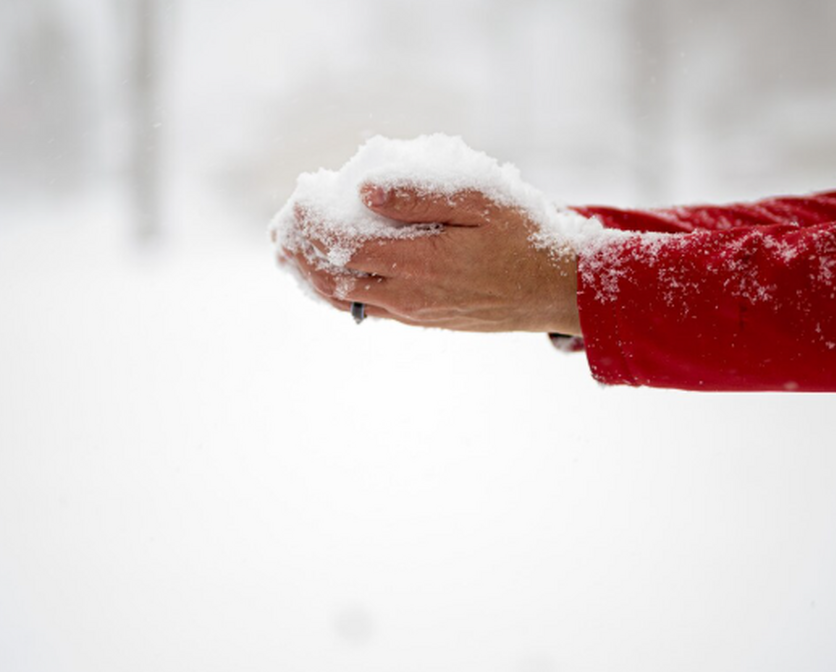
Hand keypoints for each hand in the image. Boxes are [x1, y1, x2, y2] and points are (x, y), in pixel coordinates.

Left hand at [277, 184, 581, 334]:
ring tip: (288, 255)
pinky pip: (366, 310)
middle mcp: (407, 293)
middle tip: (278, 230)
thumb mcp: (480, 199)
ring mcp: (413, 311)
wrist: (558, 290)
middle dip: (300, 252)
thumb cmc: (525, 235)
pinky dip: (337, 293)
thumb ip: (420, 193)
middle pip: (333, 275)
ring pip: (345, 299)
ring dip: (311, 276)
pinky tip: (328, 279)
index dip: (312, 221)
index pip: (342, 242)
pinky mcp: (423, 319)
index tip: (296, 198)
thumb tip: (364, 187)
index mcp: (418, 261)